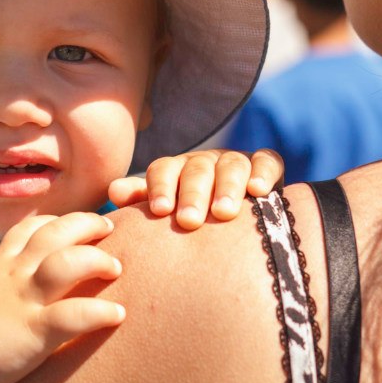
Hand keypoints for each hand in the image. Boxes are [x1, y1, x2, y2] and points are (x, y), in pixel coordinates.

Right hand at [0, 212, 124, 382]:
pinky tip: (118, 315)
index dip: (55, 222)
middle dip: (85, 224)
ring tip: (116, 267)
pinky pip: (74, 315)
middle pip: (55, 233)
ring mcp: (23, 301)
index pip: (28, 229)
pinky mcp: (33, 332)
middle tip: (107, 226)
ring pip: (68, 262)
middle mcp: (12, 276)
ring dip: (97, 261)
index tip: (73, 223)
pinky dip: (100, 313)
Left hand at [107, 148, 282, 229]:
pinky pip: (268, 161)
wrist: (236, 217)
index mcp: (176, 170)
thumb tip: (114, 192)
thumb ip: (142, 199)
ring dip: (227, 187)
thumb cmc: (190, 216)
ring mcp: (235, 162)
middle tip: (188, 220)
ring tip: (223, 213)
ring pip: (231, 165)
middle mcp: (204, 162)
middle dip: (192, 194)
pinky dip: (264, 172)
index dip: (160, 187)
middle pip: (196, 170)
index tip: (160, 210)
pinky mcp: (265, 166)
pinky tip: (260, 191)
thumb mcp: (166, 207)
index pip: (163, 169)